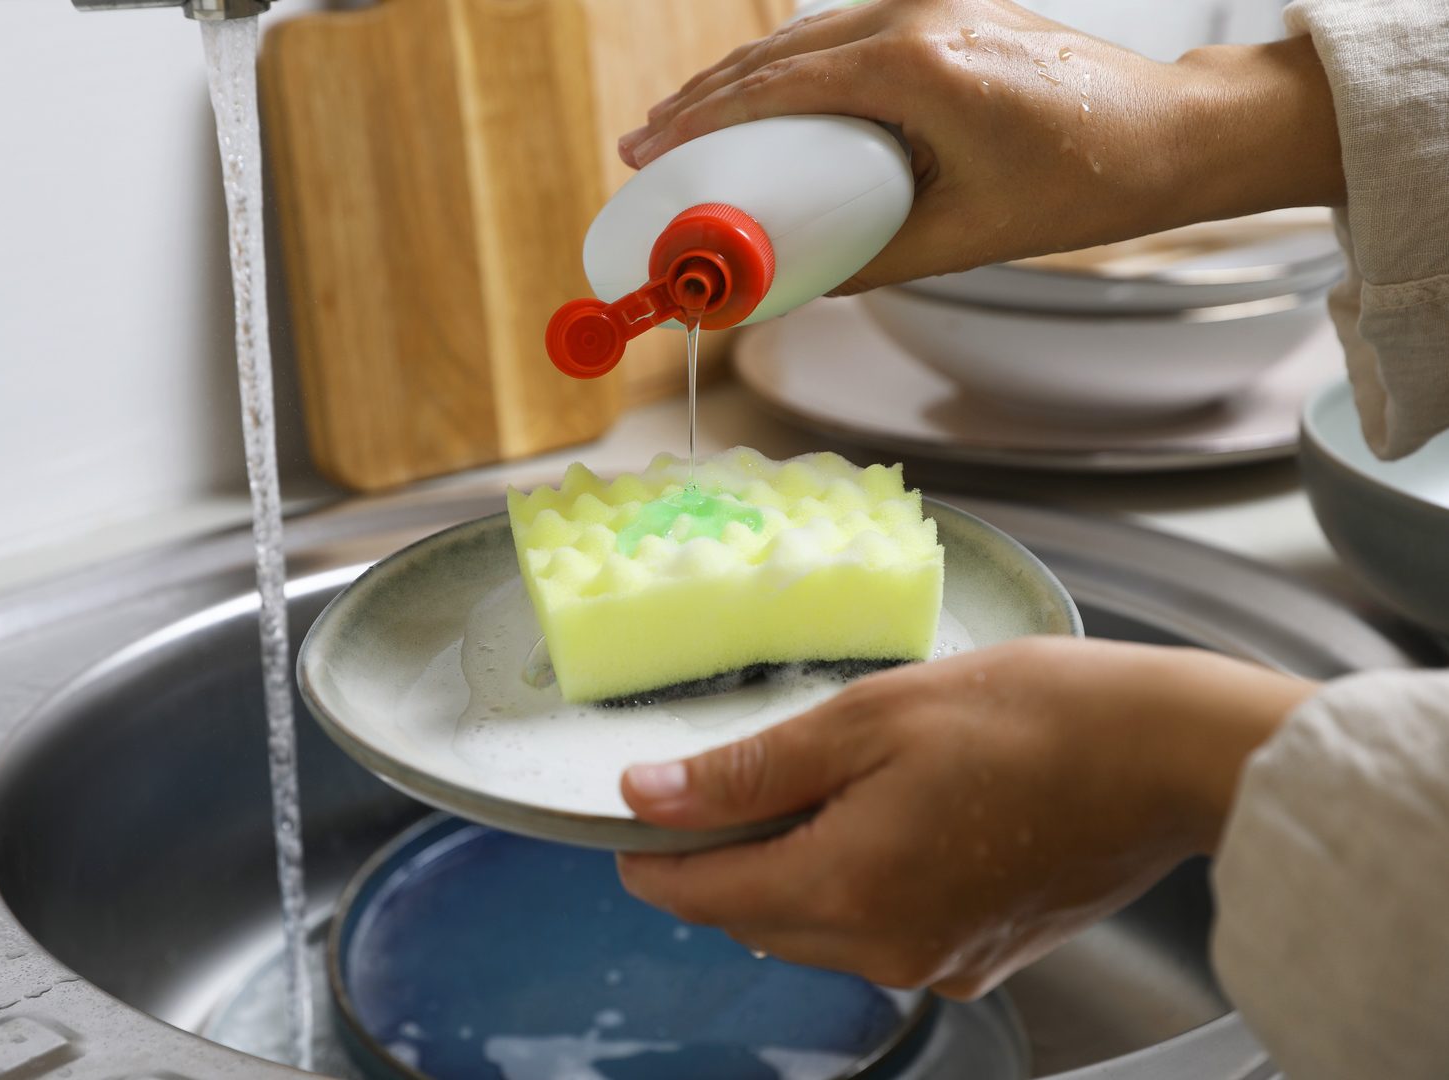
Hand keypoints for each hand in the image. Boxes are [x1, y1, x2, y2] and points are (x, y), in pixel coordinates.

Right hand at [617, 0, 1342, 290]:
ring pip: (806, 38)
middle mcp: (917, 17)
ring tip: (685, 123)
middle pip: (777, 53)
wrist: (1168, 135)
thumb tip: (793, 284)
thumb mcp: (960, 240)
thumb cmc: (1083, 183)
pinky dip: (792, 69)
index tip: (651, 153)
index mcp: (917, 67)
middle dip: (703, 100)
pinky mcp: (946, 15)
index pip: (778, 87)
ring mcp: (933, 7)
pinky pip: (844, 36)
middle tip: (647, 145)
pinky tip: (765, 98)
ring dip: (742, 82)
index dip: (702, 123)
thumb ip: (866, 262)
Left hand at [617, 637, 1314, 997]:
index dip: (652, 852)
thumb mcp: (868, 719)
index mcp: (847, 892)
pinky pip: (875, 930)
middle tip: (733, 774)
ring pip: (812, 927)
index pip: (700, 894)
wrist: (1171, 755)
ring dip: (788, 868)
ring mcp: (938, 961)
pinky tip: (884, 814)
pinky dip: (851, 882)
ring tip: (821, 781)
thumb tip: (647, 797)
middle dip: (722, 856)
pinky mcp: (979, 955)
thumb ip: (749, 771)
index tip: (636, 811)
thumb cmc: (1034, 718)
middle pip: (752, 917)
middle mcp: (885, 951)